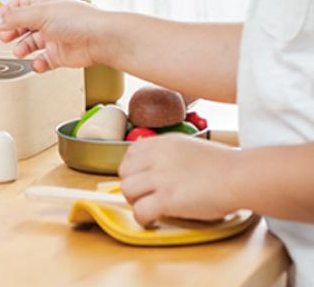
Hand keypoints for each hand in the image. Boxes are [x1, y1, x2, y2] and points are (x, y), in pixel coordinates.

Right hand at [0, 0, 106, 71]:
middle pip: (24, 24)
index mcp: (44, 3)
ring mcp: (55, 36)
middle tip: (4, 37)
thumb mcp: (39, 13)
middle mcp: (49, 18)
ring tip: (18, 51)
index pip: (20, 4)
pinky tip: (36, 63)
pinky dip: (38, 63)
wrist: (100, 39)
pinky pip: (44, 60)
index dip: (7, 12)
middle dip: (13, 31)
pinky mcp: (60, 54)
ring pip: (32, 42)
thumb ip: (15, 18)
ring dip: (23, 47)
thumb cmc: (78, 19)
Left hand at [119, 134, 240, 225]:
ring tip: (148, 209)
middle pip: (124, 172)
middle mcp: (157, 156)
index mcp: (162, 143)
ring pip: (127, 189)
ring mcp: (161, 177)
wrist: (239, 176)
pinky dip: (142, 219)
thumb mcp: (187, 146)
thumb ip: (168, 151)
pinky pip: (140, 210)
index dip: (133, 170)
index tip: (140, 180)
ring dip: (135, 202)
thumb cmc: (222, 165)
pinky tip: (152, 221)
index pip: (130, 153)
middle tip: (144, 196)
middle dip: (131, 186)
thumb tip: (155, 163)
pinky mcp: (167, 198)